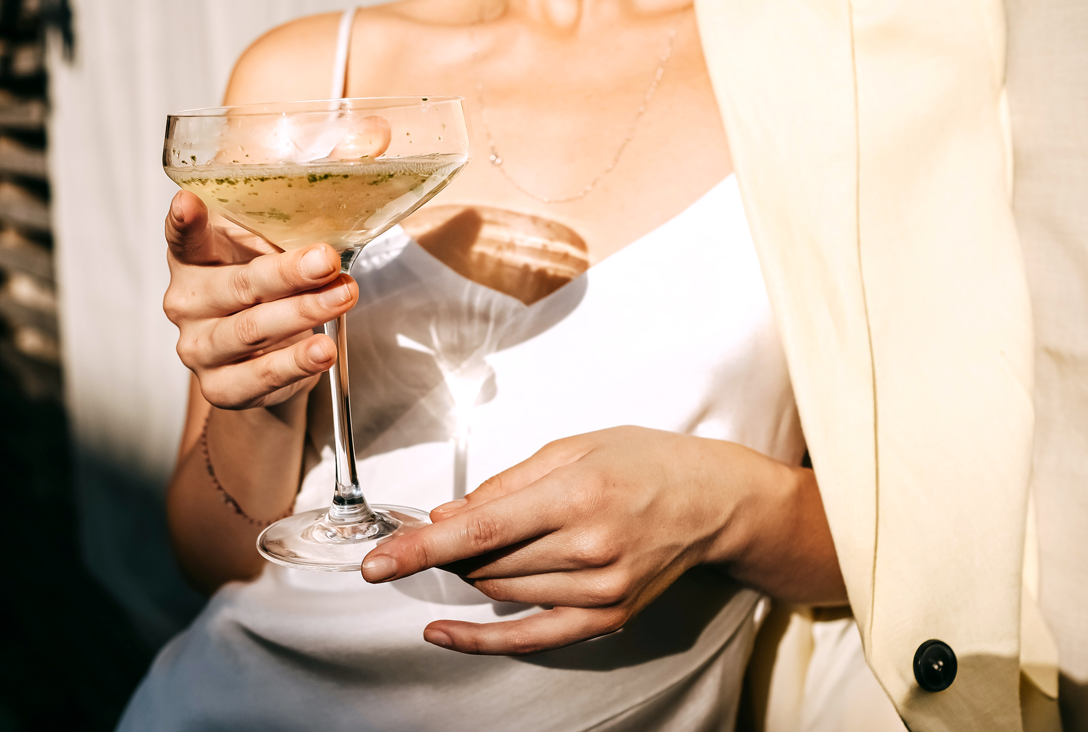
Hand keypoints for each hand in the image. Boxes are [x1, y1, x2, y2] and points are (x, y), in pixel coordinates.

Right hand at [162, 190, 357, 408]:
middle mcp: (188, 301)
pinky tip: (323, 350)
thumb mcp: (281, 245)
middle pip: (237, 285)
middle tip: (327, 259)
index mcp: (195, 257)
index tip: (189, 202)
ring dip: (303, 312)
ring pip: (251, 330)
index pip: (183, 236)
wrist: (269, 359)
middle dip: (286, 272)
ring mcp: (200, 347)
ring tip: (343, 297)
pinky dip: (295, 362)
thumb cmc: (272, 289)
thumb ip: (306, 207)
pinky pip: (260, 376)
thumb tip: (371, 143)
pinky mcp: (221, 387)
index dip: (185, 221)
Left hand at [360, 427, 768, 653]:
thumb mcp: (572, 448)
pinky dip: (481, 640)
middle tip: (441, 530)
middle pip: (486, 564)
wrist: (712, 500)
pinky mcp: (609, 617)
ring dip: (472, 573)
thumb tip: (446, 515)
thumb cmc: (642, 461)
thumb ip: (505, 484)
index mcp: (576, 494)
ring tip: (482, 547)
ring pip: (501, 592)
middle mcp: (589, 547)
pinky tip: (443, 633)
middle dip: (449, 549)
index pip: (480, 530)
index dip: (420, 549)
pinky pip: (532, 637)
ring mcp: (601, 589)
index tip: (375, 563)